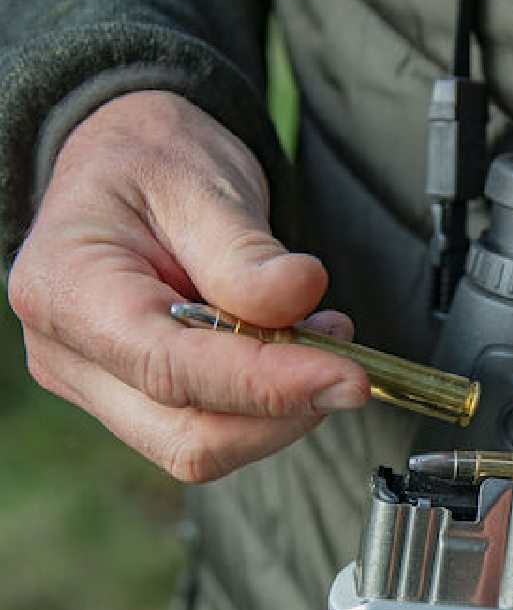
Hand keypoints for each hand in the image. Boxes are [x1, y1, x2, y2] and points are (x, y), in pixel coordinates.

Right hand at [8, 90, 369, 481]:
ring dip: (280, 411)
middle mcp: (68, 354)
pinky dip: (264, 408)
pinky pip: (209, 432)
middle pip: (188, 436)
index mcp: (67, 288)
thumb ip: (245, 252)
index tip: (347, 378)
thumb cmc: (152, 162)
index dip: (267, 385)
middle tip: (341, 351)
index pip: (171, 370)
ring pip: (203, 448)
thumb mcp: (199, 181)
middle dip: (281, 410)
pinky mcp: (132, 403)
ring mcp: (96, 387)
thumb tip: (301, 293)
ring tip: (316, 336)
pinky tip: (288, 353)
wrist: (123, 164)